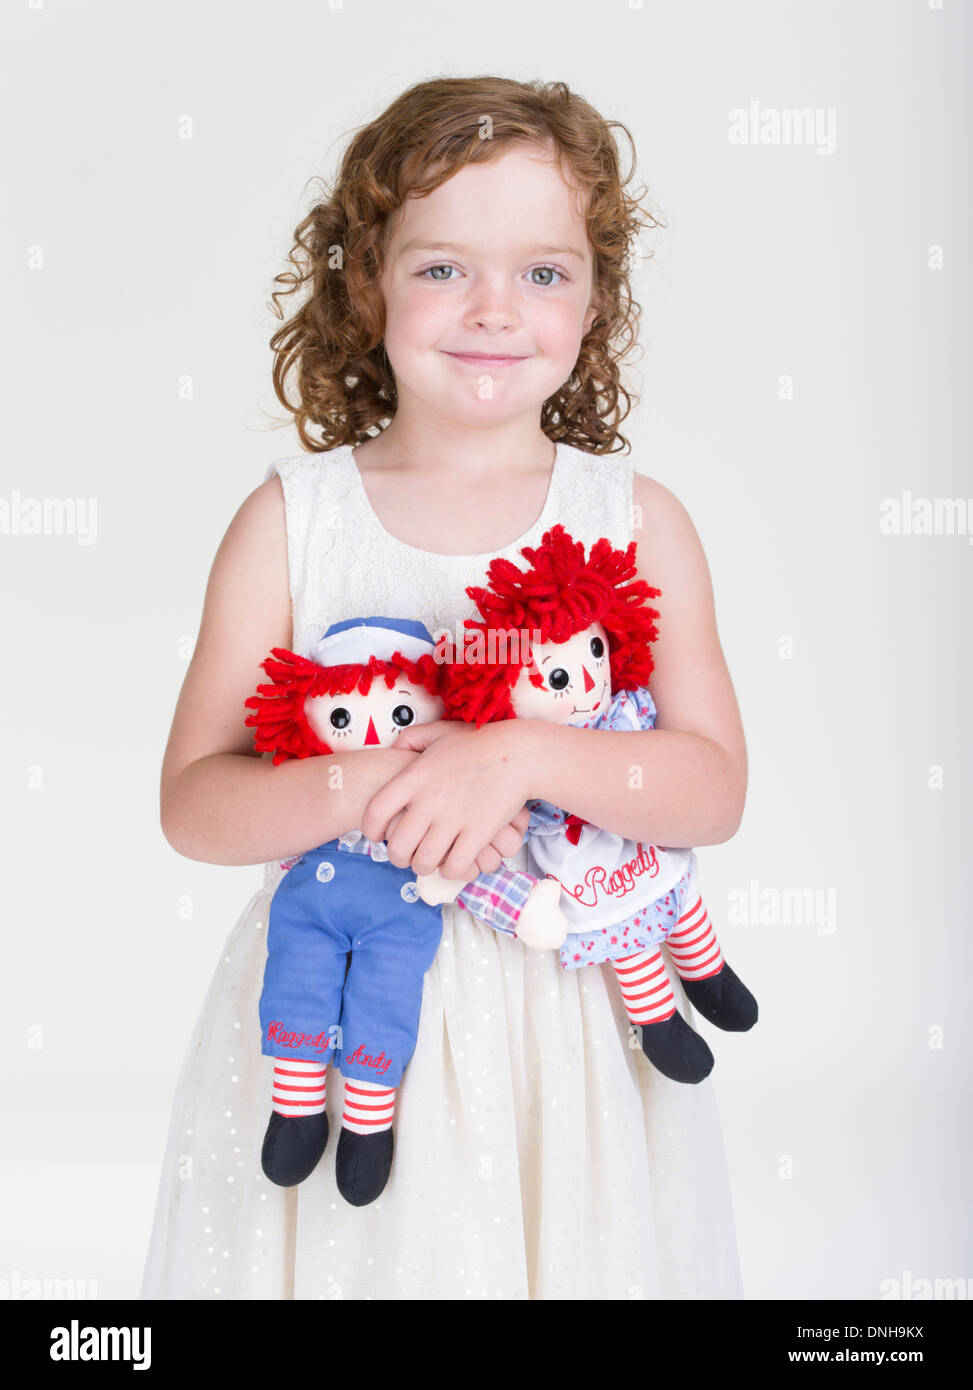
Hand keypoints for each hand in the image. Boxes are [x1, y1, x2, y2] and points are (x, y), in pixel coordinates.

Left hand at [362, 719, 527, 880]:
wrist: (518, 753)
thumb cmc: (478, 743)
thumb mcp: (439, 733)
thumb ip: (411, 738)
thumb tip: (393, 749)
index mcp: (415, 777)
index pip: (376, 811)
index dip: (371, 829)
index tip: (377, 835)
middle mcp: (430, 800)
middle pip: (398, 846)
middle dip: (398, 857)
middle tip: (405, 856)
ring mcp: (454, 819)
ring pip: (424, 861)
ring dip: (423, 866)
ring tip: (428, 860)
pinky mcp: (479, 834)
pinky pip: (454, 866)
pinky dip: (451, 870)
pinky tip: (454, 861)